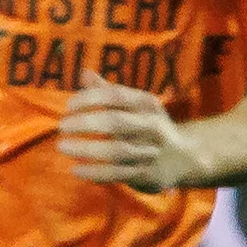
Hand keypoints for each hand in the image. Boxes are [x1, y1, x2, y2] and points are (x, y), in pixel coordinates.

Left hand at [58, 82, 202, 191]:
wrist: (186, 157)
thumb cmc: (148, 125)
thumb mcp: (136, 105)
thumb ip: (109, 91)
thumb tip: (84, 72)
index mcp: (147, 104)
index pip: (116, 96)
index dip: (90, 99)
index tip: (69, 106)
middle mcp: (151, 126)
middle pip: (116, 123)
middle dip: (85, 123)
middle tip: (61, 126)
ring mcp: (150, 152)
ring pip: (116, 151)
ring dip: (86, 149)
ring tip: (62, 146)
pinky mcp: (147, 174)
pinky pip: (118, 174)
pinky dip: (95, 172)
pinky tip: (76, 170)